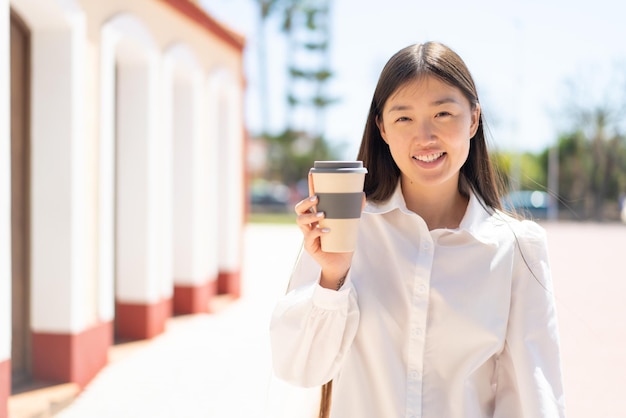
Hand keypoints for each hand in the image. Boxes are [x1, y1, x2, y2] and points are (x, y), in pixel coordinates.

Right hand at [294, 173, 364, 289]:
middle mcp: (309, 224)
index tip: (313, 174)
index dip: (310, 186)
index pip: (310, 198)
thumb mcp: (350, 224)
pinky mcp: (310, 246)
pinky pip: (309, 237)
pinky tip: (327, 230)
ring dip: (310, 216)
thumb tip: (363, 194)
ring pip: (300, 221)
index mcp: (316, 215)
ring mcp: (307, 235)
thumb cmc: (342, 242)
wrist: (341, 263)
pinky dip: (318, 232)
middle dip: (306, 202)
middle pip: (299, 209)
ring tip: (322, 214)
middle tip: (316, 198)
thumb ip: (355, 210)